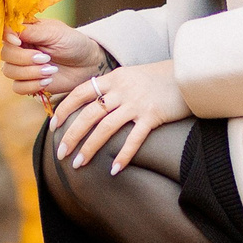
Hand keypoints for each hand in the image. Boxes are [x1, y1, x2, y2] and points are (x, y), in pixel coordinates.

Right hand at [2, 19, 104, 100]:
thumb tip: (10, 32)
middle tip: (46, 58)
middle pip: (5, 54)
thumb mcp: (55, 32)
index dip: (8, 38)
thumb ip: (31, 31)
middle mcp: (21, 48)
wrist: (88, 64)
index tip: (19, 42)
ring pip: (9, 71)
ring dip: (30, 73)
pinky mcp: (29, 82)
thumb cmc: (74, 43)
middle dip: (24, 59)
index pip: (4, 32)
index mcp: (25, 31)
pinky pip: (17, 87)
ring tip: (51, 70)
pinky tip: (47, 81)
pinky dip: (31, 85)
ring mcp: (23, 66)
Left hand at [52, 60, 186, 174]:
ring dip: (90, 148)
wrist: (189, 73)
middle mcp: (122, 90)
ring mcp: (137, 103)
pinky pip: (134, 138)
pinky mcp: (153, 115)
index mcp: (113, 78)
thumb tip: (95, 104)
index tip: (53, 126)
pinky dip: (123, 155)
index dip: (64, 110)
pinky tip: (114, 169)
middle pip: (89, 114)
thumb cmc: (160, 78)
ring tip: (79, 164)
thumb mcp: (132, 76)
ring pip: (106, 128)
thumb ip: (114, 88)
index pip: (80, 93)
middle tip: (60, 153)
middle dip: (71, 135)